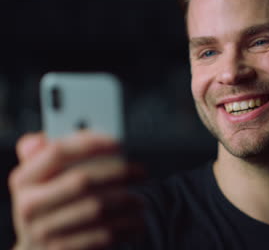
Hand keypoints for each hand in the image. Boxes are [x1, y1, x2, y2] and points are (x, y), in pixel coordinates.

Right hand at [9, 132, 145, 249]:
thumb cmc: (45, 206)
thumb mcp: (38, 179)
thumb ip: (43, 154)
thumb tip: (43, 137)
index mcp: (23, 180)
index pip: (57, 153)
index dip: (90, 143)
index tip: (118, 142)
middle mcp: (29, 206)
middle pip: (82, 181)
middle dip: (118, 173)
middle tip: (141, 172)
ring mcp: (44, 231)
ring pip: (96, 209)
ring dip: (126, 201)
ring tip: (141, 199)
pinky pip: (102, 235)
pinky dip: (125, 226)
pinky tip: (136, 221)